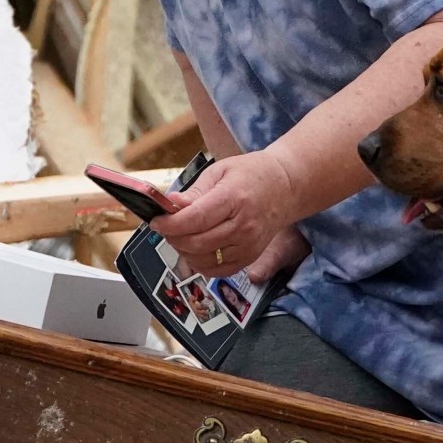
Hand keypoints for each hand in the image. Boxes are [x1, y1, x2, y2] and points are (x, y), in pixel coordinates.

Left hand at [154, 150, 304, 276]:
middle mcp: (243, 225)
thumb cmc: (251, 174)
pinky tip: (195, 249)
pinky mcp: (250, 257)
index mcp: (234, 198)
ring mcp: (248, 245)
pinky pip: (217, 271)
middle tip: (165, 227)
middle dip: (173, 237)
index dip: (170, 224)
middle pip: (197, 242)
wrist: (286, 187)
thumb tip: (170, 205)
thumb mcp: (220, 171)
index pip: (195, 219)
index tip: (156, 221)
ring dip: (184, 251)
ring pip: (204, 260)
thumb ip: (194, 192)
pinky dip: (200, 263)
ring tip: (180, 236)